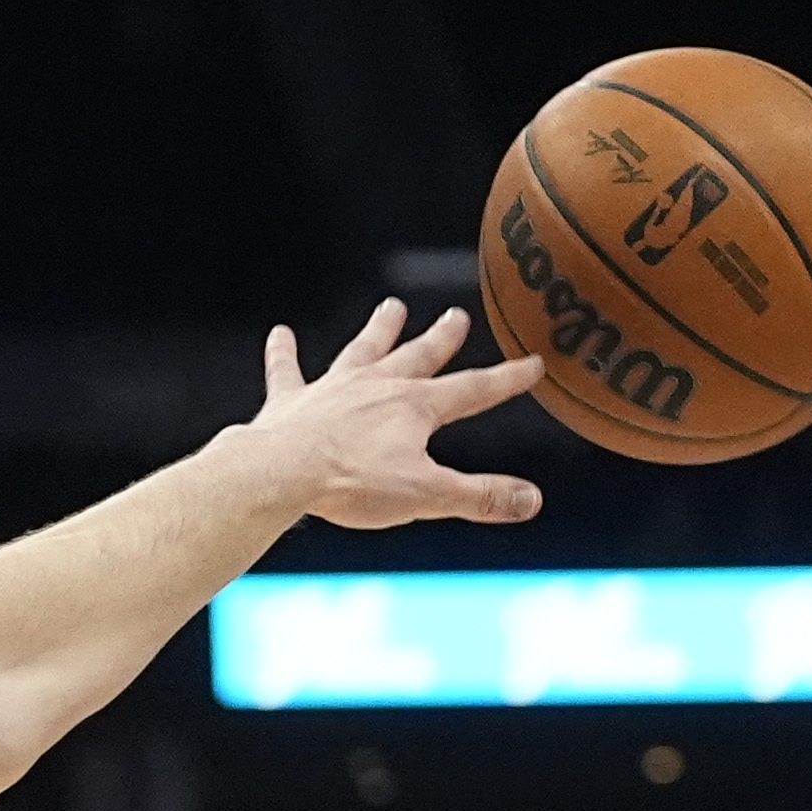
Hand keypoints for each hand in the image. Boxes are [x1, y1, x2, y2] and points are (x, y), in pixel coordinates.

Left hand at [248, 298, 545, 530]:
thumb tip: (531, 501)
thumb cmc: (350, 484)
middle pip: (417, 357)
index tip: (531, 364)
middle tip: (456, 317)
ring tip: (391, 309)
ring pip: (361, 351)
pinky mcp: (289, 402)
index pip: (474, 390)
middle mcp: (376, 387)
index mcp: (415, 407)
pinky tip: (279, 333)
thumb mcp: (426, 495)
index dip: (506, 379)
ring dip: (378, 331)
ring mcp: (332, 389)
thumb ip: (479, 497)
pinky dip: (283, 353)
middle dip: (440, 339)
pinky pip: (286, 370)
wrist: (281, 472)